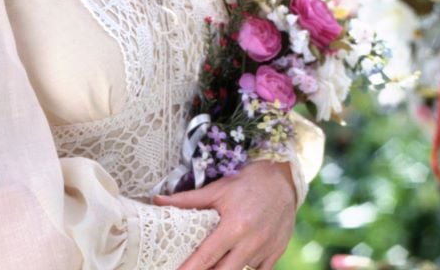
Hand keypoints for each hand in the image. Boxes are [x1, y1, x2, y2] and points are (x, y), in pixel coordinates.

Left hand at [151, 160, 297, 269]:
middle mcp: (251, 242)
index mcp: (234, 226)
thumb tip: (157, 200)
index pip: (206, 256)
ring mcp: (266, 249)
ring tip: (213, 264)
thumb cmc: (246, 182)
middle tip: (192, 269)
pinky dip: (245, 269)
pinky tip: (234, 262)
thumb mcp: (217, 189)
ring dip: (225, 269)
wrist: (282, 178)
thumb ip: (187, 199)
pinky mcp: (277, 252)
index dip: (190, 269)